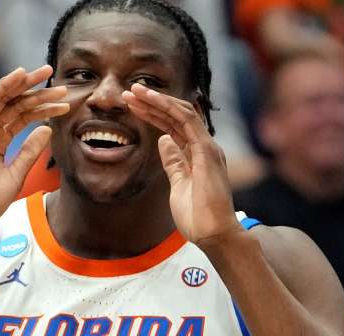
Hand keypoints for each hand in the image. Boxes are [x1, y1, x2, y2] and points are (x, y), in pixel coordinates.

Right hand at [0, 66, 69, 230]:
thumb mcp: (16, 174)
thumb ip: (30, 151)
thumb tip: (48, 129)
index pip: (24, 117)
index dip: (44, 109)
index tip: (65, 105)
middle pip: (17, 104)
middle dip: (39, 92)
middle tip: (62, 85)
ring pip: (4, 97)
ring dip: (24, 83)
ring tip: (46, 72)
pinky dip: (3, 86)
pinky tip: (20, 75)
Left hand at [122, 84, 242, 243]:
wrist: (213, 234)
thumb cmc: (198, 217)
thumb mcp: (178, 185)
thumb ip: (174, 163)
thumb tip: (164, 141)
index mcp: (198, 155)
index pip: (174, 127)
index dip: (153, 114)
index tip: (133, 107)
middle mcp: (205, 147)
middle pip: (176, 116)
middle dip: (153, 103)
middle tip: (130, 93)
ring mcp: (208, 147)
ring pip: (181, 112)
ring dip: (158, 100)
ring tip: (135, 92)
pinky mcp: (207, 151)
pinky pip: (187, 120)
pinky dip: (168, 107)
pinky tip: (151, 100)